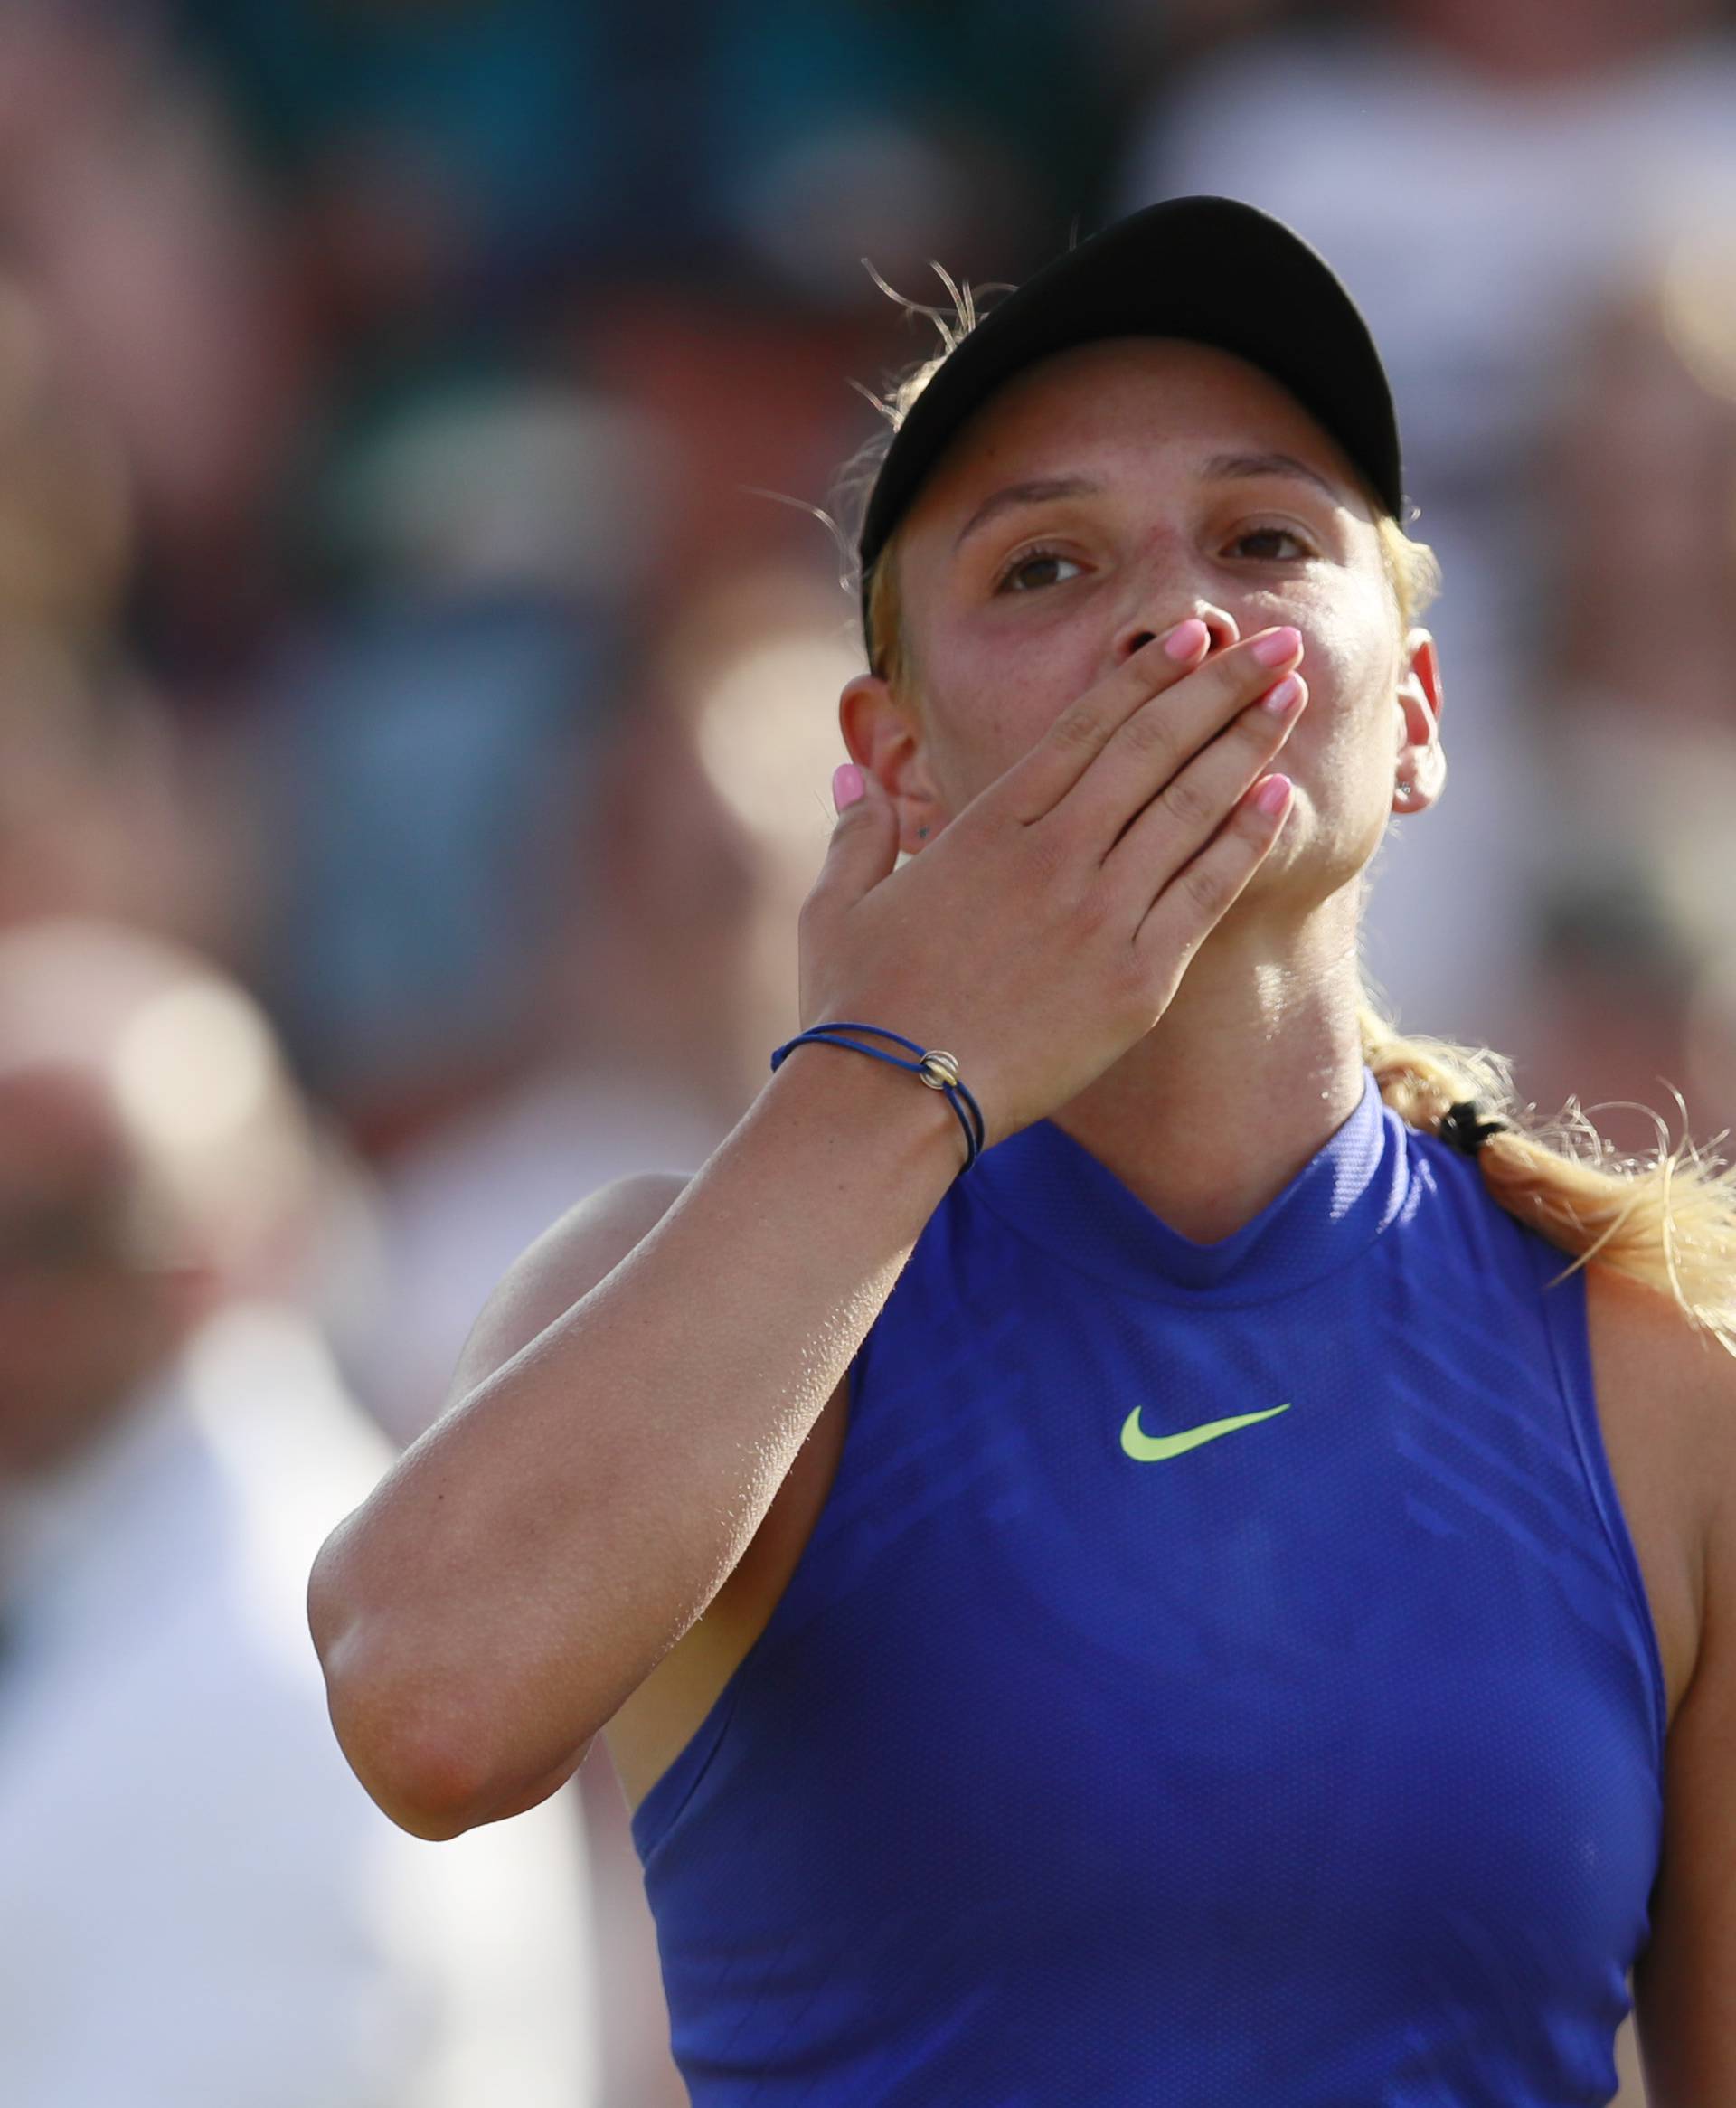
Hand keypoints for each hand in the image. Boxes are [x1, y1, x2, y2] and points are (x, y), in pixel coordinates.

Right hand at [798, 617, 1305, 1145]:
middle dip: (1220, 686)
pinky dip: (1245, 841)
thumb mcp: (838, 904)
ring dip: (1247, 745)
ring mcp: (1100, 916)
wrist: (891, 1098)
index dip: (1146, 674)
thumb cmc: (858, 1005)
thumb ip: (858, 831)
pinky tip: (1279, 796)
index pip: (1085, 727)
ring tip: (1293, 697)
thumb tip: (853, 775)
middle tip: (1277, 645)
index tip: (1193, 634)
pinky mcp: (1136, 981)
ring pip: (1190, 808)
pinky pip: (1205, 894)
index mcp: (987, 826)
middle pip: (1152, 749)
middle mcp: (1053, 855)